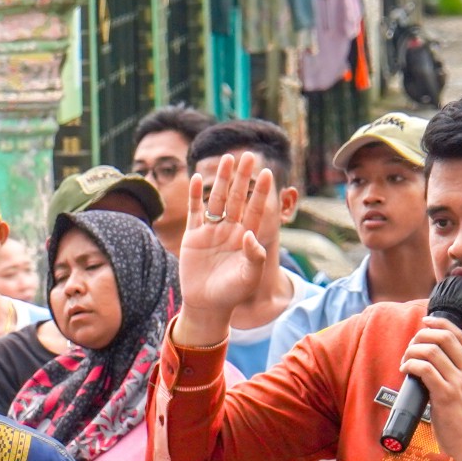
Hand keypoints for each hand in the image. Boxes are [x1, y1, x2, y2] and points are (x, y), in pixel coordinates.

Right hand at [175, 151, 274, 346]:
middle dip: (244, 177)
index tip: (267, 173)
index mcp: (247, 238)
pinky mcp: (193, 236)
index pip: (256, 210)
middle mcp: (231, 230)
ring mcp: (212, 231)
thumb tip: (251, 234)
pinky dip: (196, 195)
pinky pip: (196, 211)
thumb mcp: (248, 277)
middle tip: (250, 155)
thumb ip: (254, 257)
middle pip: (238, 198)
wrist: (207, 305)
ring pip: (218, 199)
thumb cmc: (232, 294)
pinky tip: (197, 177)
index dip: (261, 192)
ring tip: (228, 158)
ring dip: (223, 179)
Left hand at [399, 320, 461, 460]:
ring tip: (406, 360)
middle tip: (412, 346)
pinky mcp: (445, 395)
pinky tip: (406, 370)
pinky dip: (411, 365)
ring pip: (432, 351)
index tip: (425, 322)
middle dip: (423, 335)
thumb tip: (431, 360)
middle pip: (445, 337)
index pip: (459, 334)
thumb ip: (457, 374)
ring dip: (413, 350)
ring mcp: (458, 383)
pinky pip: (425, 369)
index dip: (440, 322)